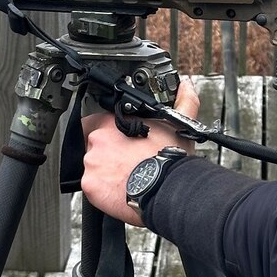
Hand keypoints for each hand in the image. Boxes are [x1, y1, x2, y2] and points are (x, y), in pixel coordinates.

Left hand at [81, 77, 200, 226]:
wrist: (167, 187)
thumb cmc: (169, 158)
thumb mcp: (177, 125)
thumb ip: (182, 102)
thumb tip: (186, 86)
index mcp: (112, 122)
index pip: (96, 121)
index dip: (108, 132)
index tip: (119, 140)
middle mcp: (98, 140)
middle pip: (95, 146)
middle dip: (108, 153)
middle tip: (126, 161)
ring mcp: (92, 163)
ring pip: (93, 167)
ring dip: (105, 172)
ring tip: (125, 177)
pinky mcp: (90, 185)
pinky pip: (92, 187)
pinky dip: (103, 190)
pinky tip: (120, 190)